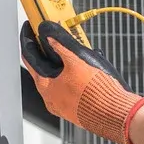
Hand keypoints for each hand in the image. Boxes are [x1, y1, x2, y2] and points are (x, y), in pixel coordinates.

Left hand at [20, 20, 143, 143]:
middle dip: (48, 50)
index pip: (29, 57)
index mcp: (45, 86)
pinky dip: (72, 75)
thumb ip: (61, 46)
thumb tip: (49, 33)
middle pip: (43, 68)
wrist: (115, 115)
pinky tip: (85, 69)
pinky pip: (69, 88)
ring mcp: (63, 105)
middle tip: (53, 36)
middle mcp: (51, 98)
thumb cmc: (96, 93)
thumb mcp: (77, 62)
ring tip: (74, 51)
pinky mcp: (76, 108)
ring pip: (57, 78)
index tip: (31, 27)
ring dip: (62, 62)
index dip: (29, 39)